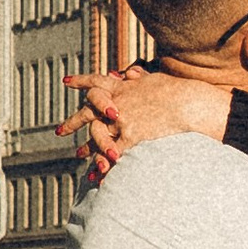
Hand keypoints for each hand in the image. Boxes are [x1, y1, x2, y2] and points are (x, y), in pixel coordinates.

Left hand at [69, 62, 230, 181]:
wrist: (188, 105)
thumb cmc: (177, 91)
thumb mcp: (155, 79)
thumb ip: (139, 77)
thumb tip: (130, 72)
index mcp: (122, 87)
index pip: (95, 81)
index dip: (80, 81)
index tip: (67, 82)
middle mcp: (116, 104)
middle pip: (87, 113)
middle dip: (72, 122)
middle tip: (59, 131)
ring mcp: (121, 122)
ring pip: (96, 136)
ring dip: (86, 148)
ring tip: (78, 155)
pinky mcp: (130, 138)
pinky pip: (111, 154)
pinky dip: (103, 166)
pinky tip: (95, 176)